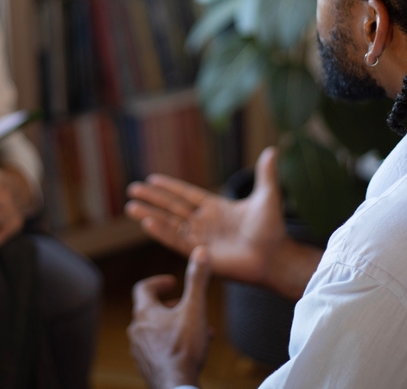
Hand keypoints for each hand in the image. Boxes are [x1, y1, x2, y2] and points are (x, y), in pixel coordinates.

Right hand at [126, 147, 287, 286]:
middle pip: (172, 207)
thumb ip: (266, 174)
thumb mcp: (268, 196)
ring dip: (150, 215)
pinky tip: (147, 223)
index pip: (187, 194)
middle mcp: (204, 222)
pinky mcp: (200, 254)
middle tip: (132, 190)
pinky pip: (176, 241)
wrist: (275, 258)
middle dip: (152, 199)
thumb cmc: (273, 230)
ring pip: (169, 223)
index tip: (152, 179)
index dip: (169, 187)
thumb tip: (273, 148)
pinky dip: (161, 232)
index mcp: (216, 207)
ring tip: (130, 207)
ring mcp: (201, 238)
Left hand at [128, 246, 211, 388]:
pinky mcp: (146, 366)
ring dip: (172, 326)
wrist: (176, 386)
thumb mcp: (195, 308)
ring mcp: (139, 350)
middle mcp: (137, 330)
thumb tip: (201, 251)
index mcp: (145, 313)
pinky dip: (170, 344)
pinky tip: (189, 350)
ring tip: (194, 330)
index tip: (173, 283)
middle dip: (169, 306)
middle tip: (185, 306)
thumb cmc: (184, 347)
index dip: (158, 282)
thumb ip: (197, 279)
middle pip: (149, 310)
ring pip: (155, 331)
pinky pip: (156, 349)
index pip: (143, 288)